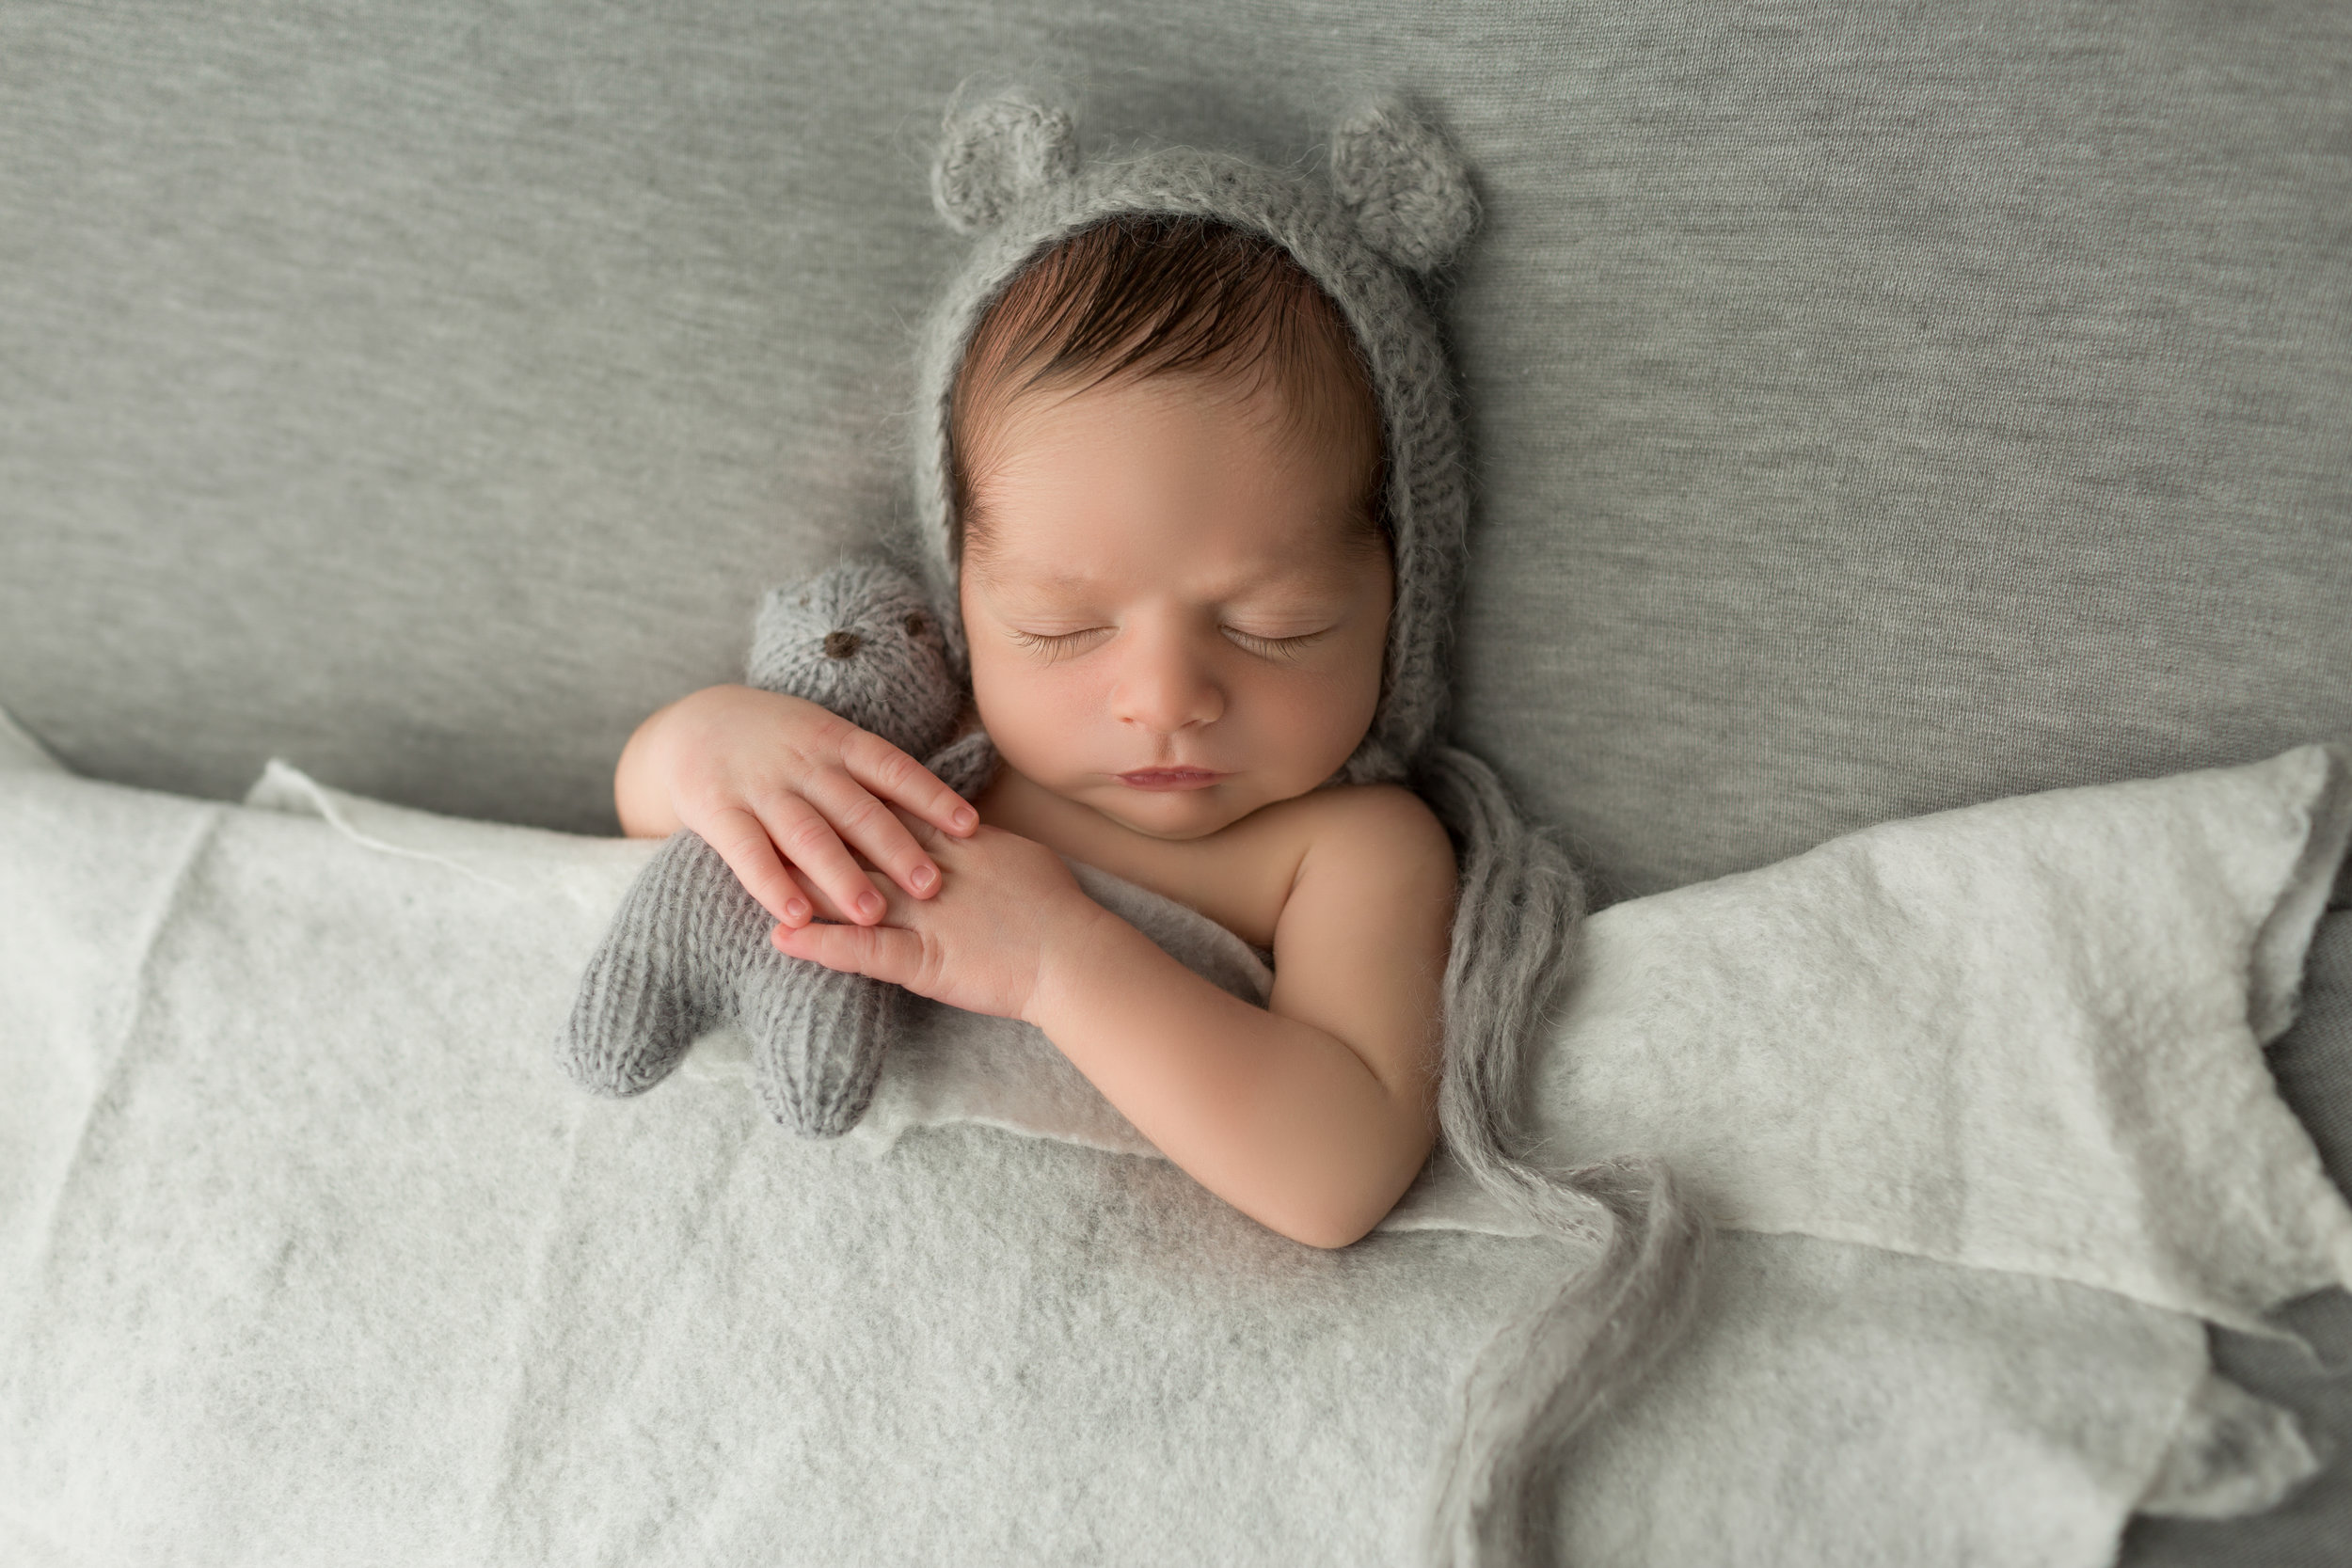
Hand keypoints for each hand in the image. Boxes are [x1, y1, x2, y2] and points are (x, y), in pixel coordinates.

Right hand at [615, 684, 975, 927]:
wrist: (692, 724)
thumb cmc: (779, 744)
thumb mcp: (825, 740)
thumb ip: (870, 774)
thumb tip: (944, 815)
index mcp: (835, 742)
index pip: (892, 768)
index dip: (932, 796)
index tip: (970, 827)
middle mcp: (802, 763)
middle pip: (855, 808)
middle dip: (896, 847)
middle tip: (933, 885)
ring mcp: (759, 786)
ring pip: (806, 833)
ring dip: (842, 874)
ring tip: (874, 913)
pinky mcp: (717, 810)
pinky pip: (747, 851)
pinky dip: (772, 884)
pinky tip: (798, 916)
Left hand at [770, 813, 1105, 1023]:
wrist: (1078, 955)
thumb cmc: (1058, 909)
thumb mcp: (1015, 856)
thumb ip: (979, 841)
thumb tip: (961, 825)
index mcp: (953, 845)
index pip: (890, 812)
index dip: (846, 798)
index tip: (806, 779)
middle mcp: (929, 872)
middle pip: (856, 842)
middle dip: (808, 828)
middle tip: (762, 806)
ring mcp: (921, 916)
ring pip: (848, 890)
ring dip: (798, 882)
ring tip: (750, 869)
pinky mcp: (921, 960)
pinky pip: (861, 952)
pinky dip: (820, 945)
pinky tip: (780, 939)